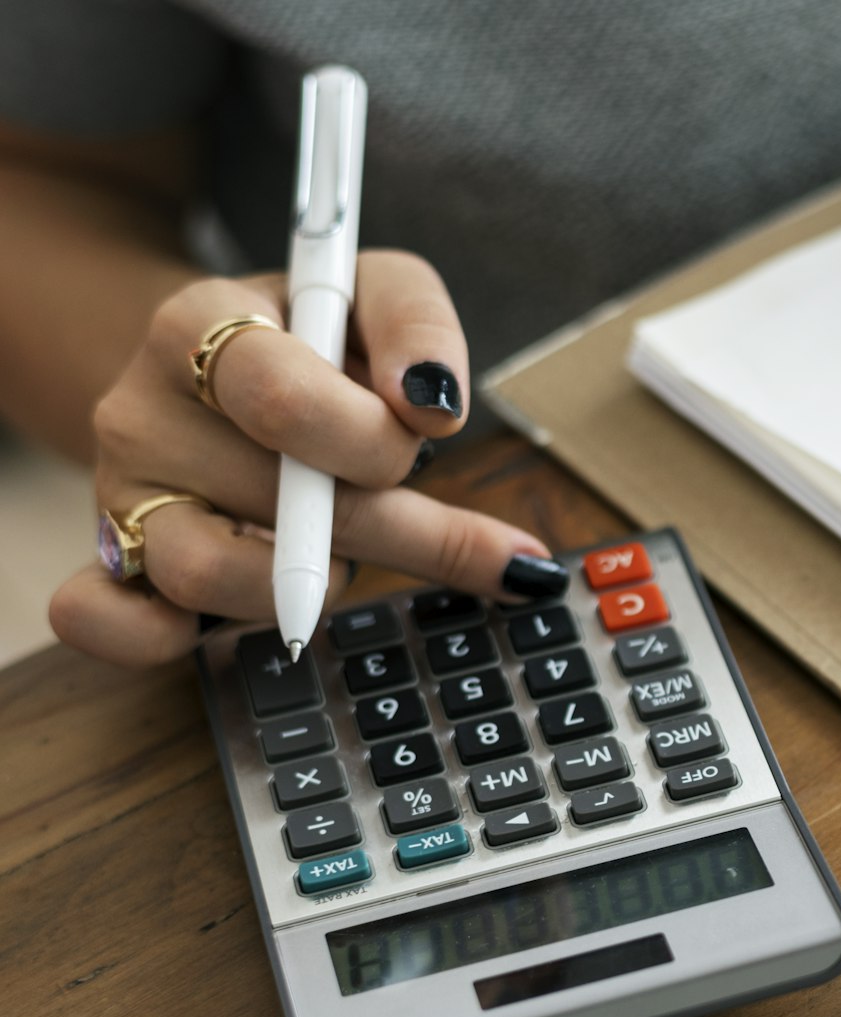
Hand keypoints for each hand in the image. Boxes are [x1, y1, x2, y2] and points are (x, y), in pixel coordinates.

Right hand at [49, 250, 565, 667]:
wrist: (213, 365)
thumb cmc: (313, 337)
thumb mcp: (373, 291)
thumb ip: (417, 325)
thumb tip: (436, 407)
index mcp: (197, 328)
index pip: (277, 396)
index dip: (371, 436)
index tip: (430, 434)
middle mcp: (141, 413)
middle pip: (278, 502)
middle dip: (397, 525)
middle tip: (468, 540)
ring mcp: (120, 496)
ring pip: (208, 574)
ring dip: (316, 582)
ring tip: (351, 553)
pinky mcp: (113, 566)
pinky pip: (108, 622)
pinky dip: (170, 638)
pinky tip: (264, 618)